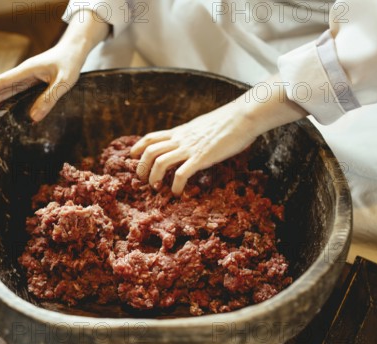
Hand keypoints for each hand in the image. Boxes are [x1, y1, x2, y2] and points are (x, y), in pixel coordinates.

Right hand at [0, 9, 108, 121]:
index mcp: (26, 71)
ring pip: (0, 94)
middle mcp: (21, 75)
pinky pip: (9, 96)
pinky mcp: (27, 84)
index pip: (0, 84)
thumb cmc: (70, 62)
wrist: (73, 50)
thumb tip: (33, 118)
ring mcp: (22, 80)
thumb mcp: (65, 81)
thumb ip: (50, 98)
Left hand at [131, 74, 308, 194]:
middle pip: (150, 151)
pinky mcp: (201, 158)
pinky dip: (175, 185)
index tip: (132, 156)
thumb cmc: (230, 121)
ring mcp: (190, 148)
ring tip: (155, 187)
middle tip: (142, 179)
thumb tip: (193, 140)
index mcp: (181, 131)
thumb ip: (194, 134)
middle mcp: (181, 139)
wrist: (244, 117)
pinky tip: (177, 193)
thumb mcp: (204, 126)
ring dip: (154, 177)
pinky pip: (181, 174)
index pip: (152, 137)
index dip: (138, 147)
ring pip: (160, 162)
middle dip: (141, 166)